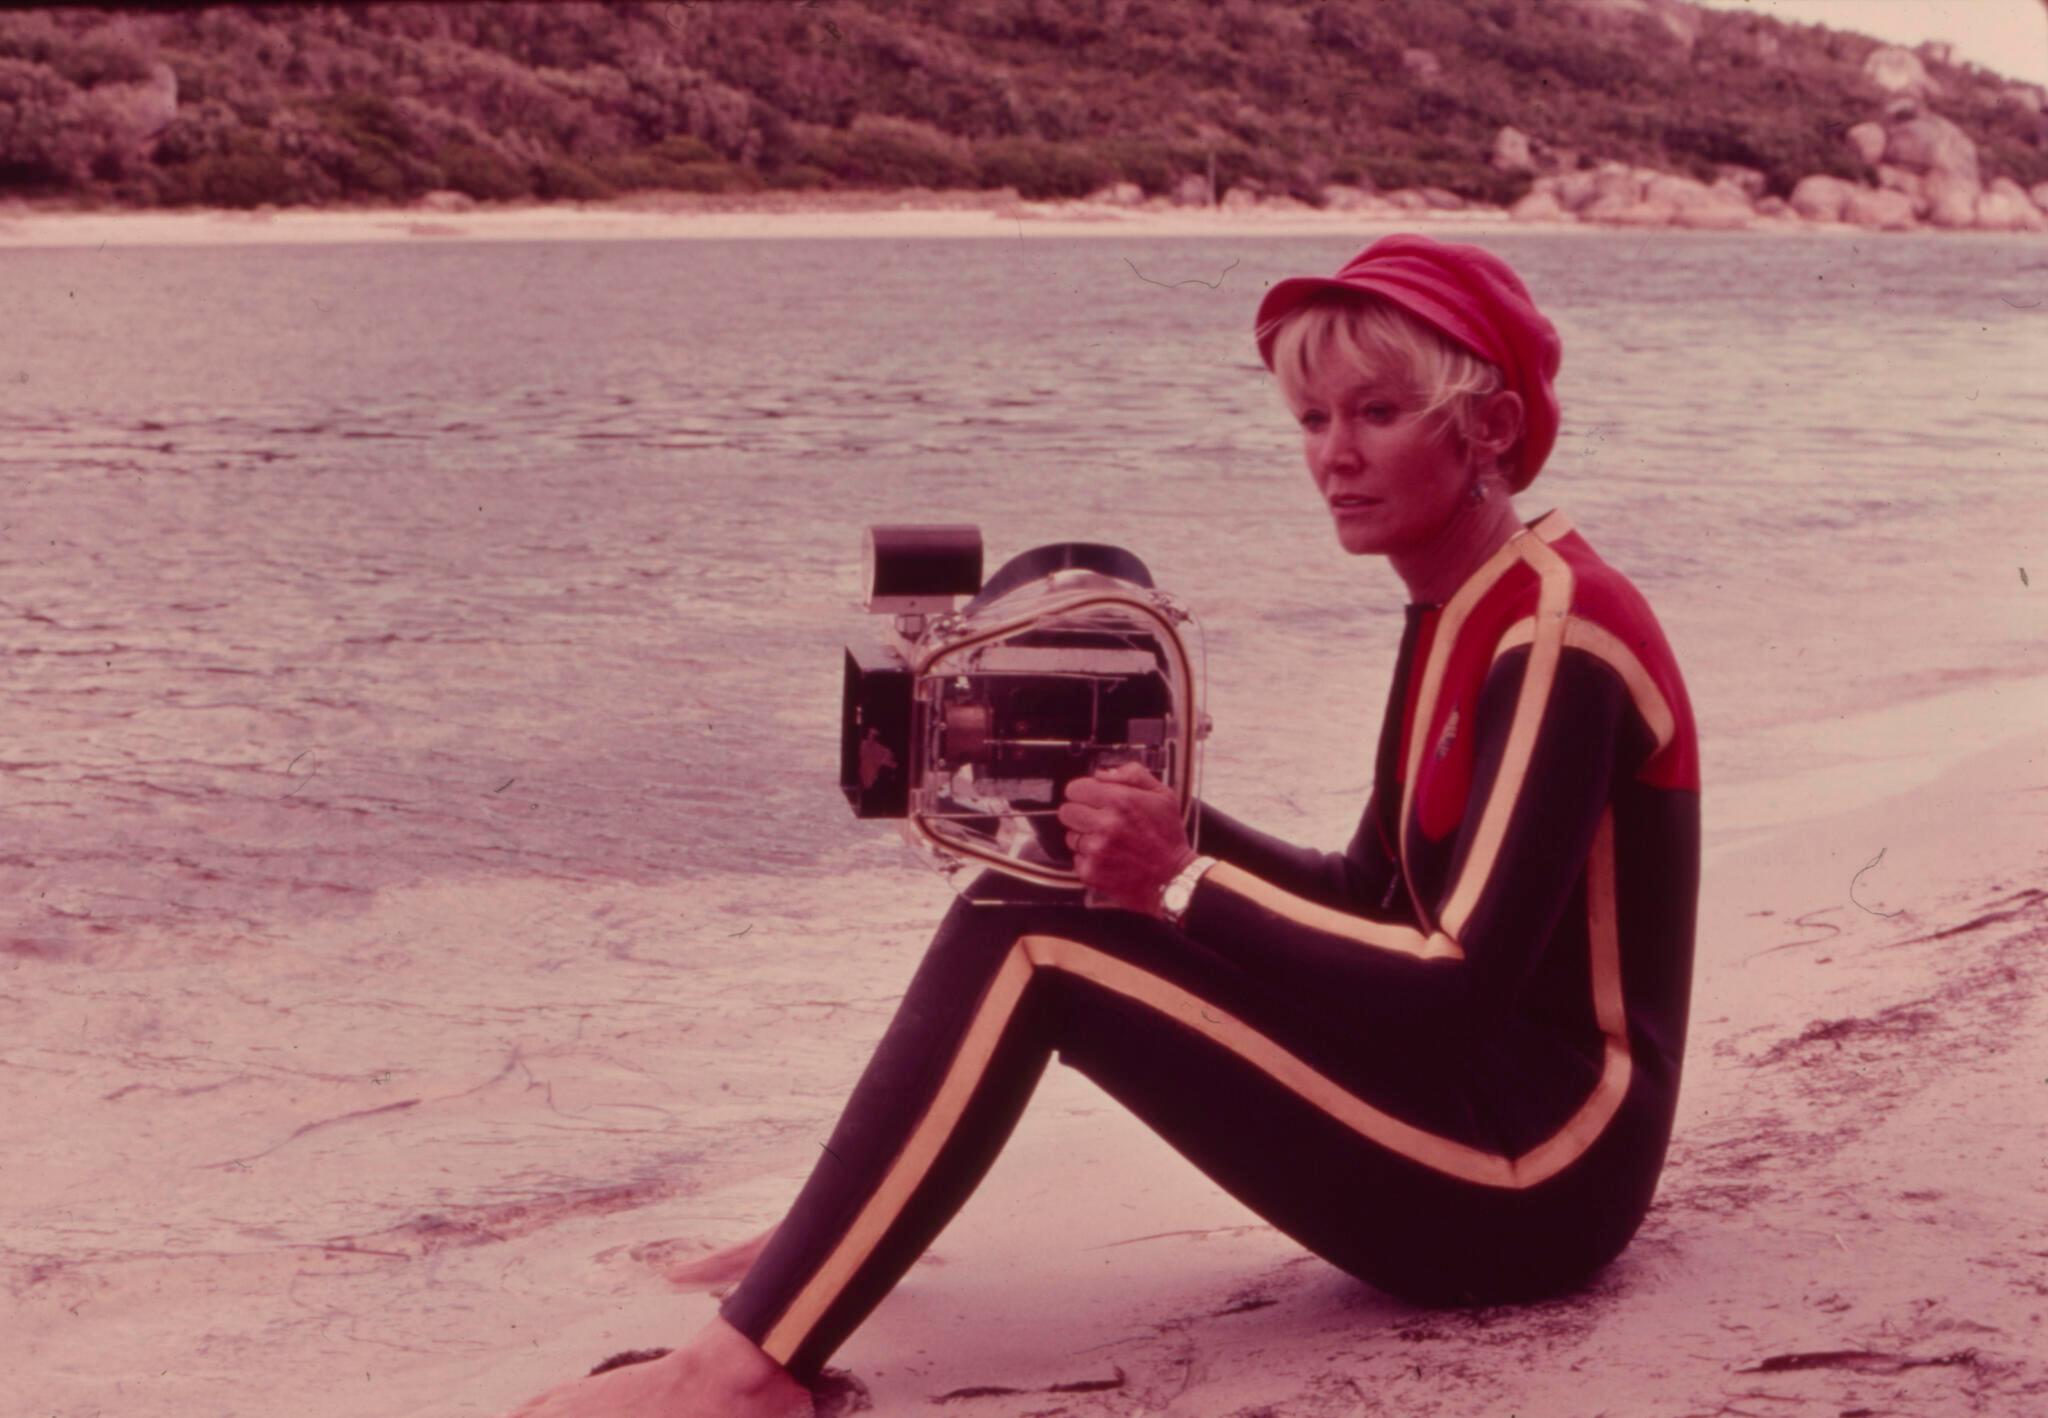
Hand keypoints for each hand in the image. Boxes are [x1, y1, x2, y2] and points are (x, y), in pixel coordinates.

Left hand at [1056, 761, 1195, 913]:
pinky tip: (1109, 858)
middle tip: (1099, 820)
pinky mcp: (1091, 872)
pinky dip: (1089, 858)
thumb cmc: (1168, 836)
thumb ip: (1132, 775)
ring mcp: (1097, 850)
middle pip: (1067, 811)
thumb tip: (1102, 774)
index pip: (1075, 789)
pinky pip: (1076, 858)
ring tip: (1109, 842)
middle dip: (1080, 813)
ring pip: (1070, 836)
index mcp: (1120, 801)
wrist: (1173, 877)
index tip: (1092, 799)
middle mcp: (1106, 824)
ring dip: (1085, 837)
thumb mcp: (1162, 794)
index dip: (1084, 792)